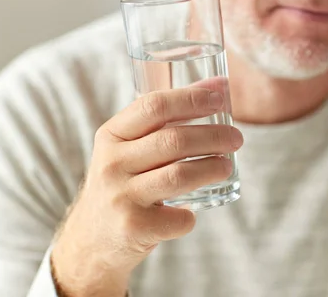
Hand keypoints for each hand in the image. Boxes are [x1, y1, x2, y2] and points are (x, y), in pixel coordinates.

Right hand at [51, 87, 242, 296]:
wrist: (91, 241)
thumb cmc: (123, 183)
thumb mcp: (129, 147)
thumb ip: (167, 118)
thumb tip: (220, 85)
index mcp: (111, 135)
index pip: (153, 106)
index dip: (191, 99)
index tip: (219, 99)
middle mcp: (112, 163)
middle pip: (173, 140)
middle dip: (214, 136)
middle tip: (236, 138)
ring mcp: (121, 196)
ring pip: (179, 176)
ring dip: (212, 168)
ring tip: (227, 166)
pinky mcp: (133, 228)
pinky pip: (177, 218)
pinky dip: (190, 216)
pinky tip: (190, 211)